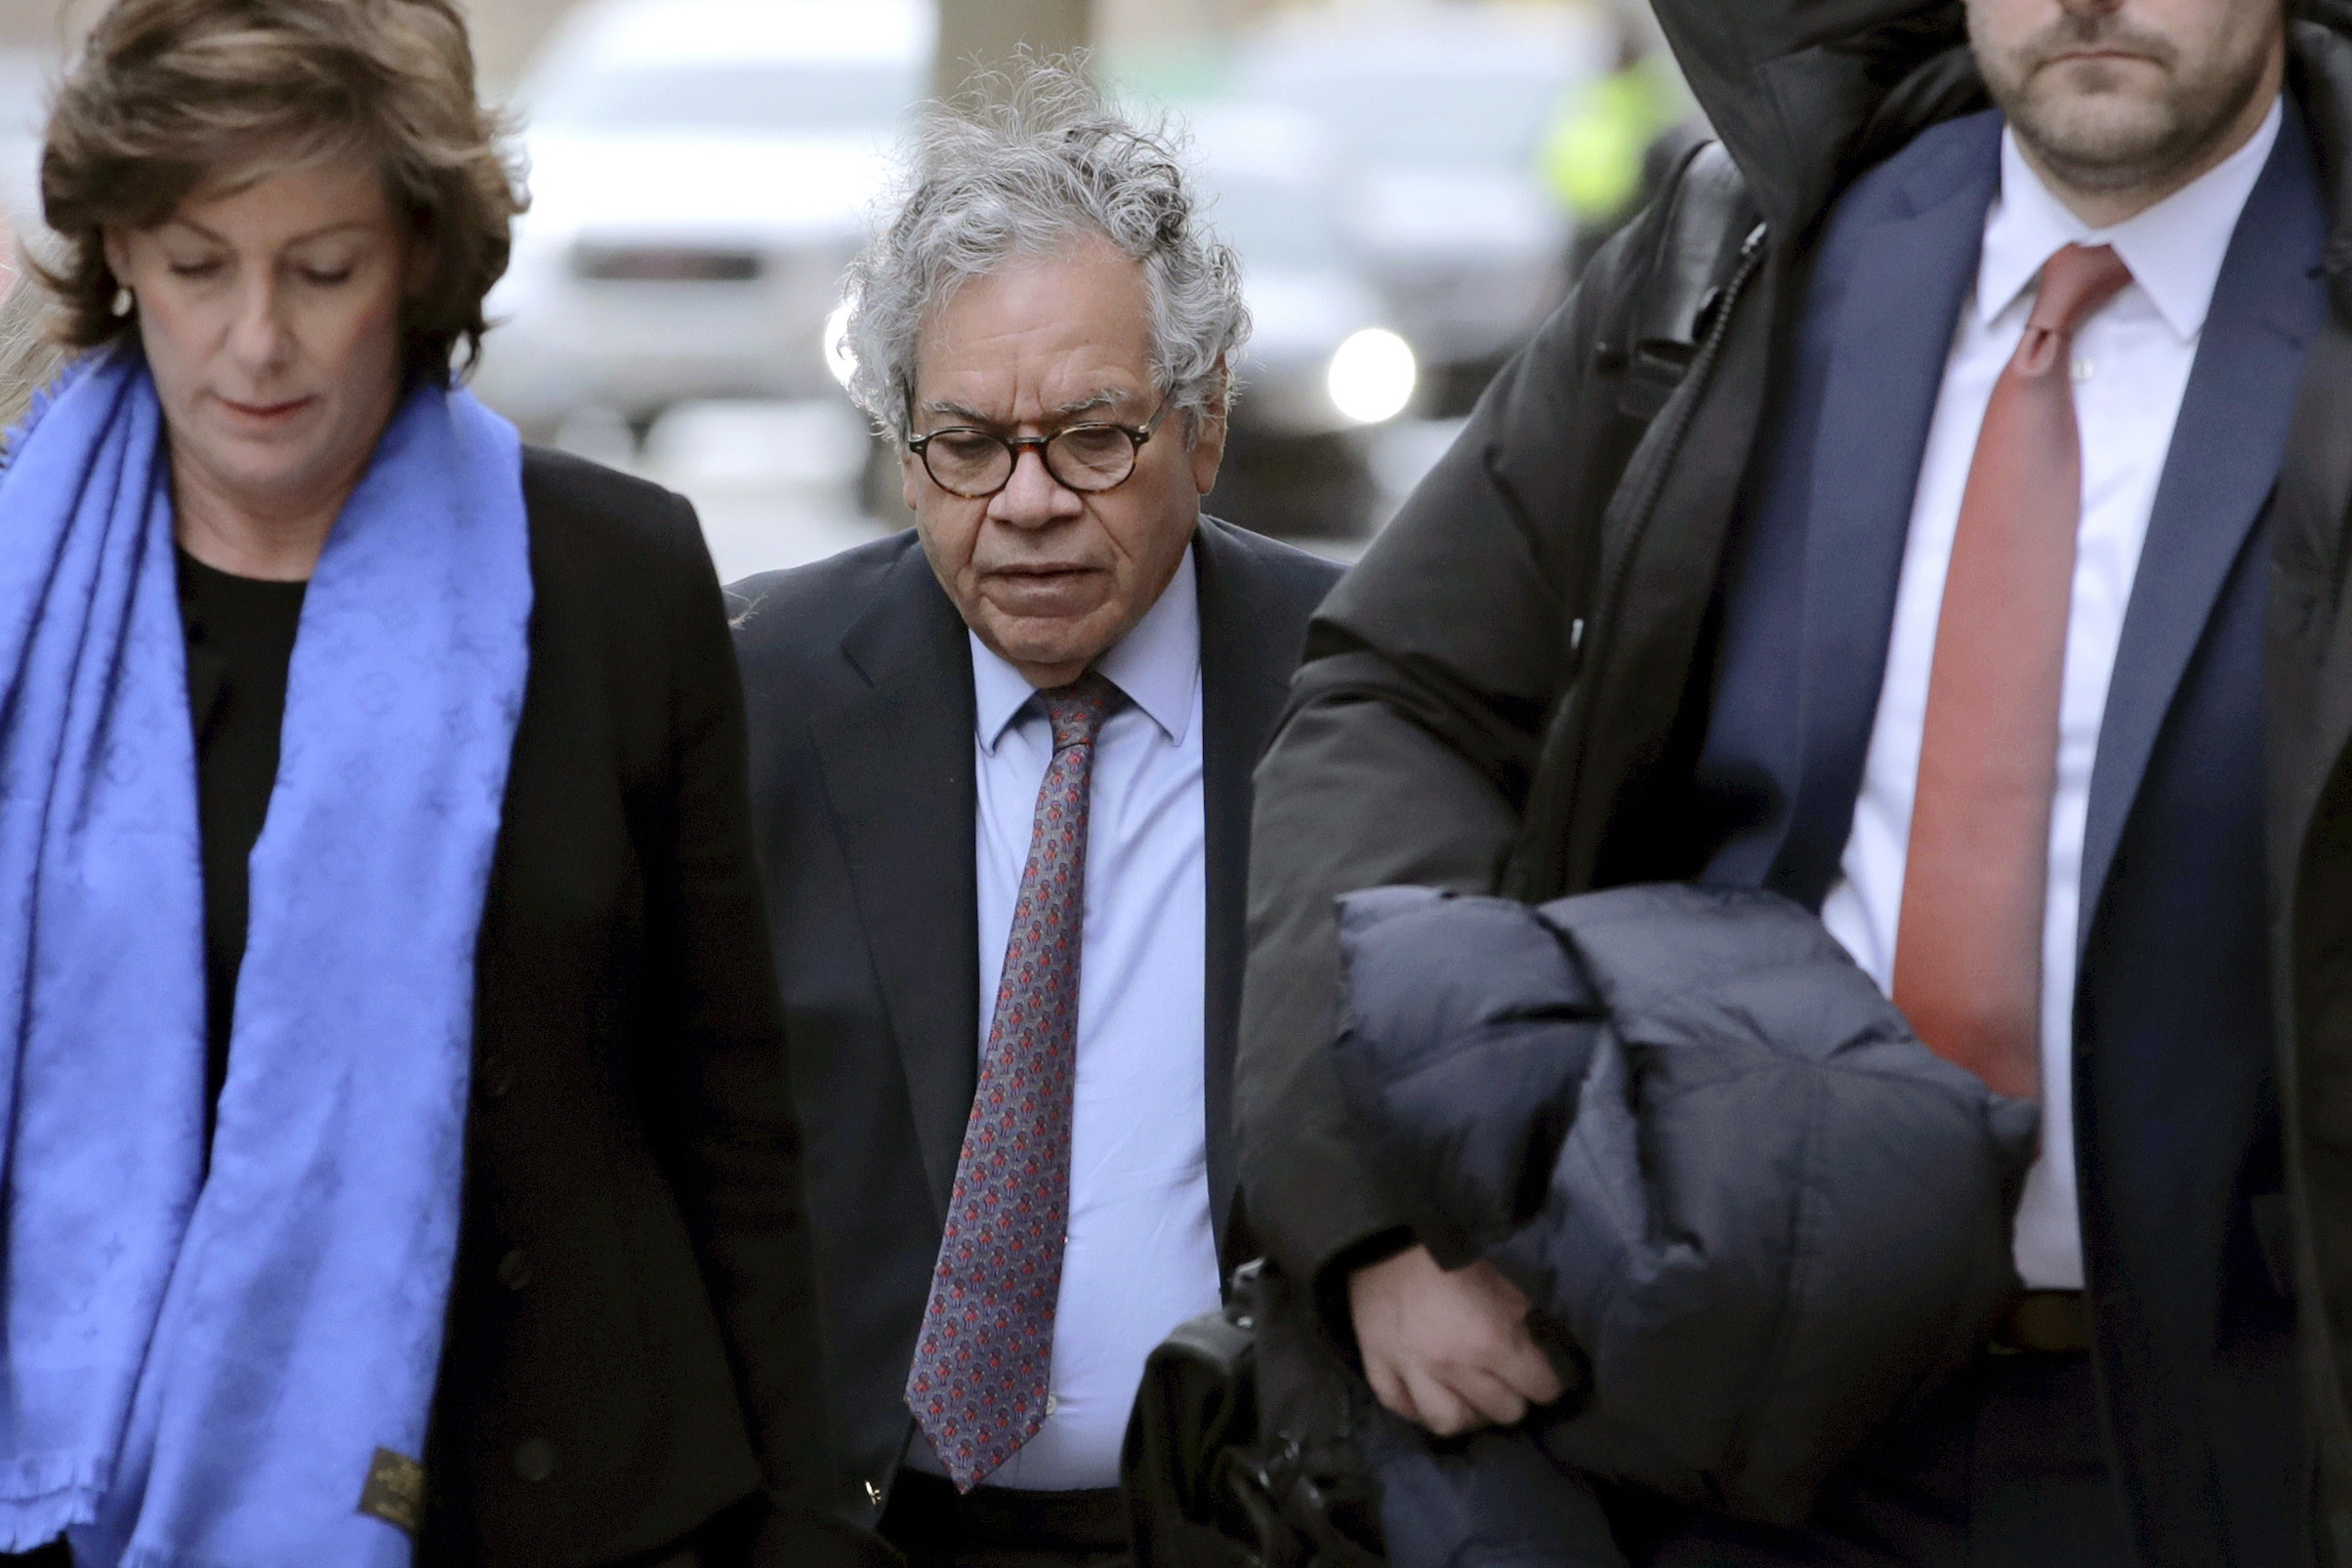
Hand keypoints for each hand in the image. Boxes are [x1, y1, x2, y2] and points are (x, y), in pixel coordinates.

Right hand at [1347, 1245, 1563, 1436]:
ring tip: (1471, 1401)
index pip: (1539, 1386)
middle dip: (1513, 1398)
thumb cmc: (1450, 1256)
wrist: (1387, 1238)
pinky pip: (1402, 1409)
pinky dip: (1417, 1409)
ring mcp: (1412, 1372)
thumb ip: (1522, 1317)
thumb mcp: (1501, 1281)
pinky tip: (1428, 1397)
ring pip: (1450, 1423)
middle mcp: (1454, 1366)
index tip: (1543, 1377)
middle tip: (1509, 1386)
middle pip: (1502, 1412)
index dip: (1547, 1382)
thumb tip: (1537, 1344)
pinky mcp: (1379, 1369)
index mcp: (1491, 1340)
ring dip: (1469, 1416)